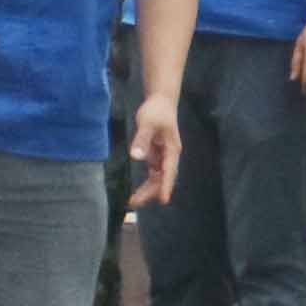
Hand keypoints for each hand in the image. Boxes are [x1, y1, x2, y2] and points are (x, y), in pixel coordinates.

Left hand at [128, 93, 184, 210]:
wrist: (160, 102)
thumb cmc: (156, 111)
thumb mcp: (147, 124)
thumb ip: (142, 140)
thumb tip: (136, 157)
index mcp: (172, 150)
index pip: (169, 171)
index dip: (166, 186)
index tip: (163, 200)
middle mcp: (169, 156)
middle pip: (163, 178)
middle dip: (151, 192)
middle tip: (134, 203)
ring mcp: (163, 156)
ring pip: (158, 178)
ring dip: (148, 190)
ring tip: (133, 202)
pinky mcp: (156, 155)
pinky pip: (153, 174)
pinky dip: (147, 183)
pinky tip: (138, 192)